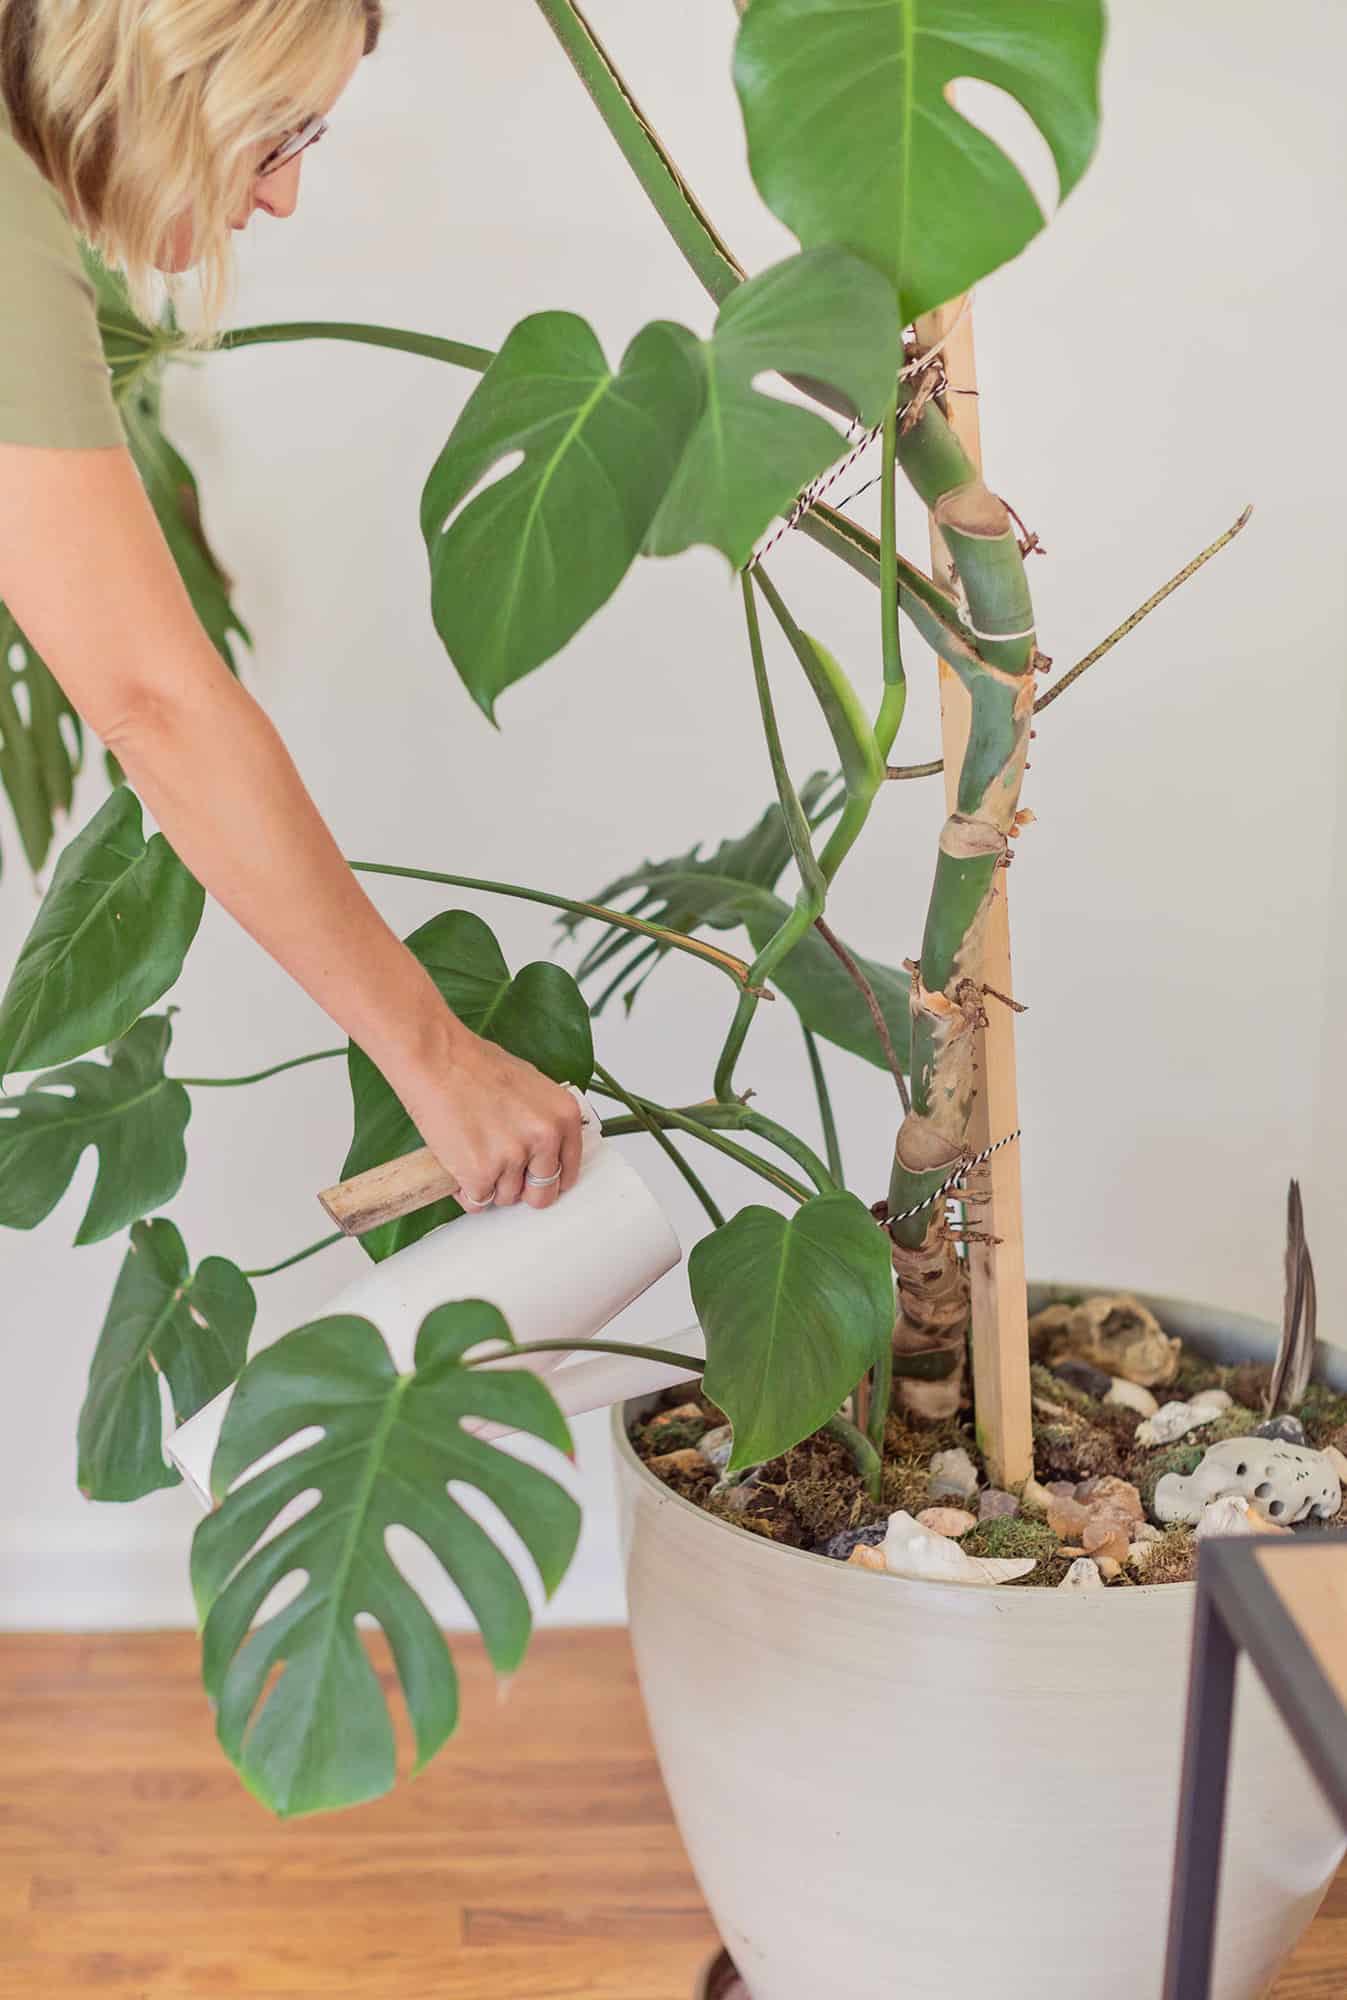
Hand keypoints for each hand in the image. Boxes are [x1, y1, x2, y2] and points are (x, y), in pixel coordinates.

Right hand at [394, 1027, 585, 1212]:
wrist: (435, 1058)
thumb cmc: (474, 1065)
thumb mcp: (531, 1086)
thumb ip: (544, 1121)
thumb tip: (545, 1150)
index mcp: (563, 1116)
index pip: (568, 1171)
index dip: (546, 1177)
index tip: (532, 1177)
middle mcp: (545, 1137)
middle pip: (542, 1194)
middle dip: (521, 1189)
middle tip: (500, 1172)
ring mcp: (513, 1157)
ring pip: (505, 1198)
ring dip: (488, 1185)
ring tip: (471, 1151)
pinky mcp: (480, 1173)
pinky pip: (476, 1202)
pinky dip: (464, 1190)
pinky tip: (457, 1161)